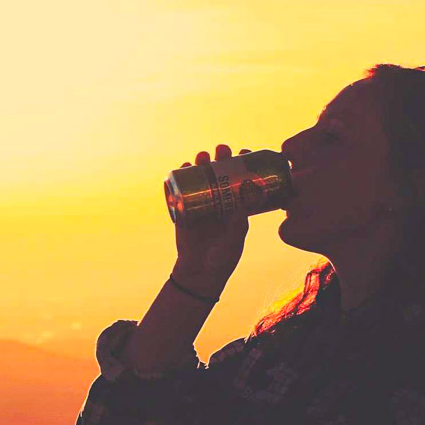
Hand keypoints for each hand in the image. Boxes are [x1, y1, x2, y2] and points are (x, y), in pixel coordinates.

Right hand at [173, 144, 251, 295]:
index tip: (244, 153)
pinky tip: (183, 167)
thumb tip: (242, 204)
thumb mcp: (234, 242)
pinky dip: (181, 176)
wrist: (198, 273)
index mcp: (235, 205)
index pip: (240, 178)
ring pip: (201, 177)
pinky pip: (181, 189)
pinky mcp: (184, 209)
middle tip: (222, 150)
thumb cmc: (222, 259)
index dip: (241, 163)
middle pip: (220, 172)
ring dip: (200, 163)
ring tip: (202, 157)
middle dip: (221, 157)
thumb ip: (238, 226)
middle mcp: (219, 200)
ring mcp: (200, 203)